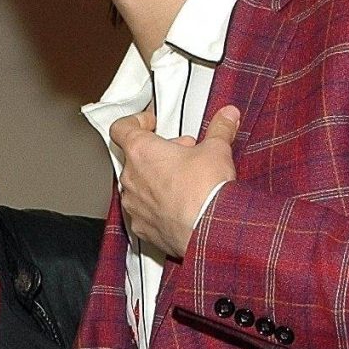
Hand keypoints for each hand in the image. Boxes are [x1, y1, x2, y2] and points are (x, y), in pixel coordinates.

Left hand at [111, 103, 239, 260]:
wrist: (209, 231)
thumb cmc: (206, 190)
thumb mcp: (217, 150)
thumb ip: (219, 129)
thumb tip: (227, 117)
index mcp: (142, 151)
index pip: (121, 127)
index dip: (135, 122)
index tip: (151, 123)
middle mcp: (131, 178)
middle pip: (135, 157)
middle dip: (158, 154)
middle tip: (183, 155)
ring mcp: (133, 205)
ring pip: (138, 185)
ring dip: (155, 180)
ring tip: (182, 182)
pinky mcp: (141, 227)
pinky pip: (144, 211)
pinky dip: (156, 206)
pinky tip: (177, 206)